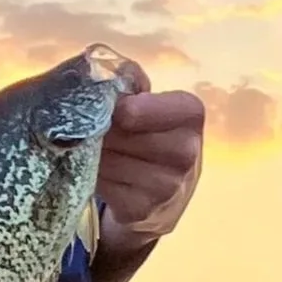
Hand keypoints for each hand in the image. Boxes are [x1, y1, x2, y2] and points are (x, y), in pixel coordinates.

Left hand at [95, 62, 204, 252]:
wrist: (161, 195)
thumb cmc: (146, 135)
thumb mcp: (147, 102)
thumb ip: (127, 79)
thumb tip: (98, 71)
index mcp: (190, 113)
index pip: (153, 106)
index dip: (127, 107)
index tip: (115, 110)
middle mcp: (186, 151)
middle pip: (123, 133)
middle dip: (100, 129)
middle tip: (93, 128)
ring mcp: (167, 186)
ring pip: (107, 160)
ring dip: (90, 153)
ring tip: (94, 149)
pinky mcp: (142, 210)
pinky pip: (102, 186)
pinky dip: (91, 177)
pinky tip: (96, 172)